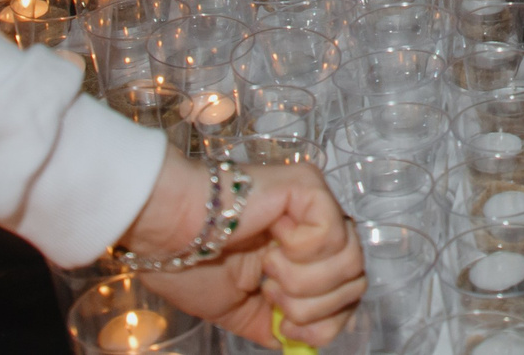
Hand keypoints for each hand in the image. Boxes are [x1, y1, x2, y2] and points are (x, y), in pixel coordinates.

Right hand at [129, 160, 365, 347]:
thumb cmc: (192, 265)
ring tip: (269, 270)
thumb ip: (277, 323)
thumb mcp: (243, 310)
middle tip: (271, 291)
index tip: (285, 324)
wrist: (166, 236)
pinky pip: (333, 235)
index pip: (349, 293)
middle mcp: (317, 224)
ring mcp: (316, 202)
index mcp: (304, 252)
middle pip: (356, 282)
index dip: (325, 322)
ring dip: (303, 282)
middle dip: (312, 306)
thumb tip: (308, 342)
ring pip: (350, 262)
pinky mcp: (309, 185)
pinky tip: (271, 244)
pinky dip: (299, 255)